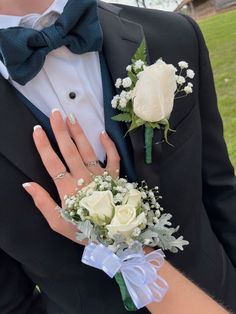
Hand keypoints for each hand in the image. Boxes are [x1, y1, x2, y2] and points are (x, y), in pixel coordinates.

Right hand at [23, 109, 119, 242]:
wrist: (113, 236)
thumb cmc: (83, 230)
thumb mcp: (58, 223)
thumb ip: (43, 203)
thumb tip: (27, 184)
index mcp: (68, 190)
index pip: (52, 163)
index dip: (43, 146)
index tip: (37, 130)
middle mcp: (84, 178)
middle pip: (69, 151)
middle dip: (60, 131)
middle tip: (55, 113)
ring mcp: (100, 176)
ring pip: (88, 150)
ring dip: (79, 133)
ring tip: (71, 117)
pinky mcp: (115, 176)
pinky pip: (114, 158)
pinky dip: (110, 146)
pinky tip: (103, 133)